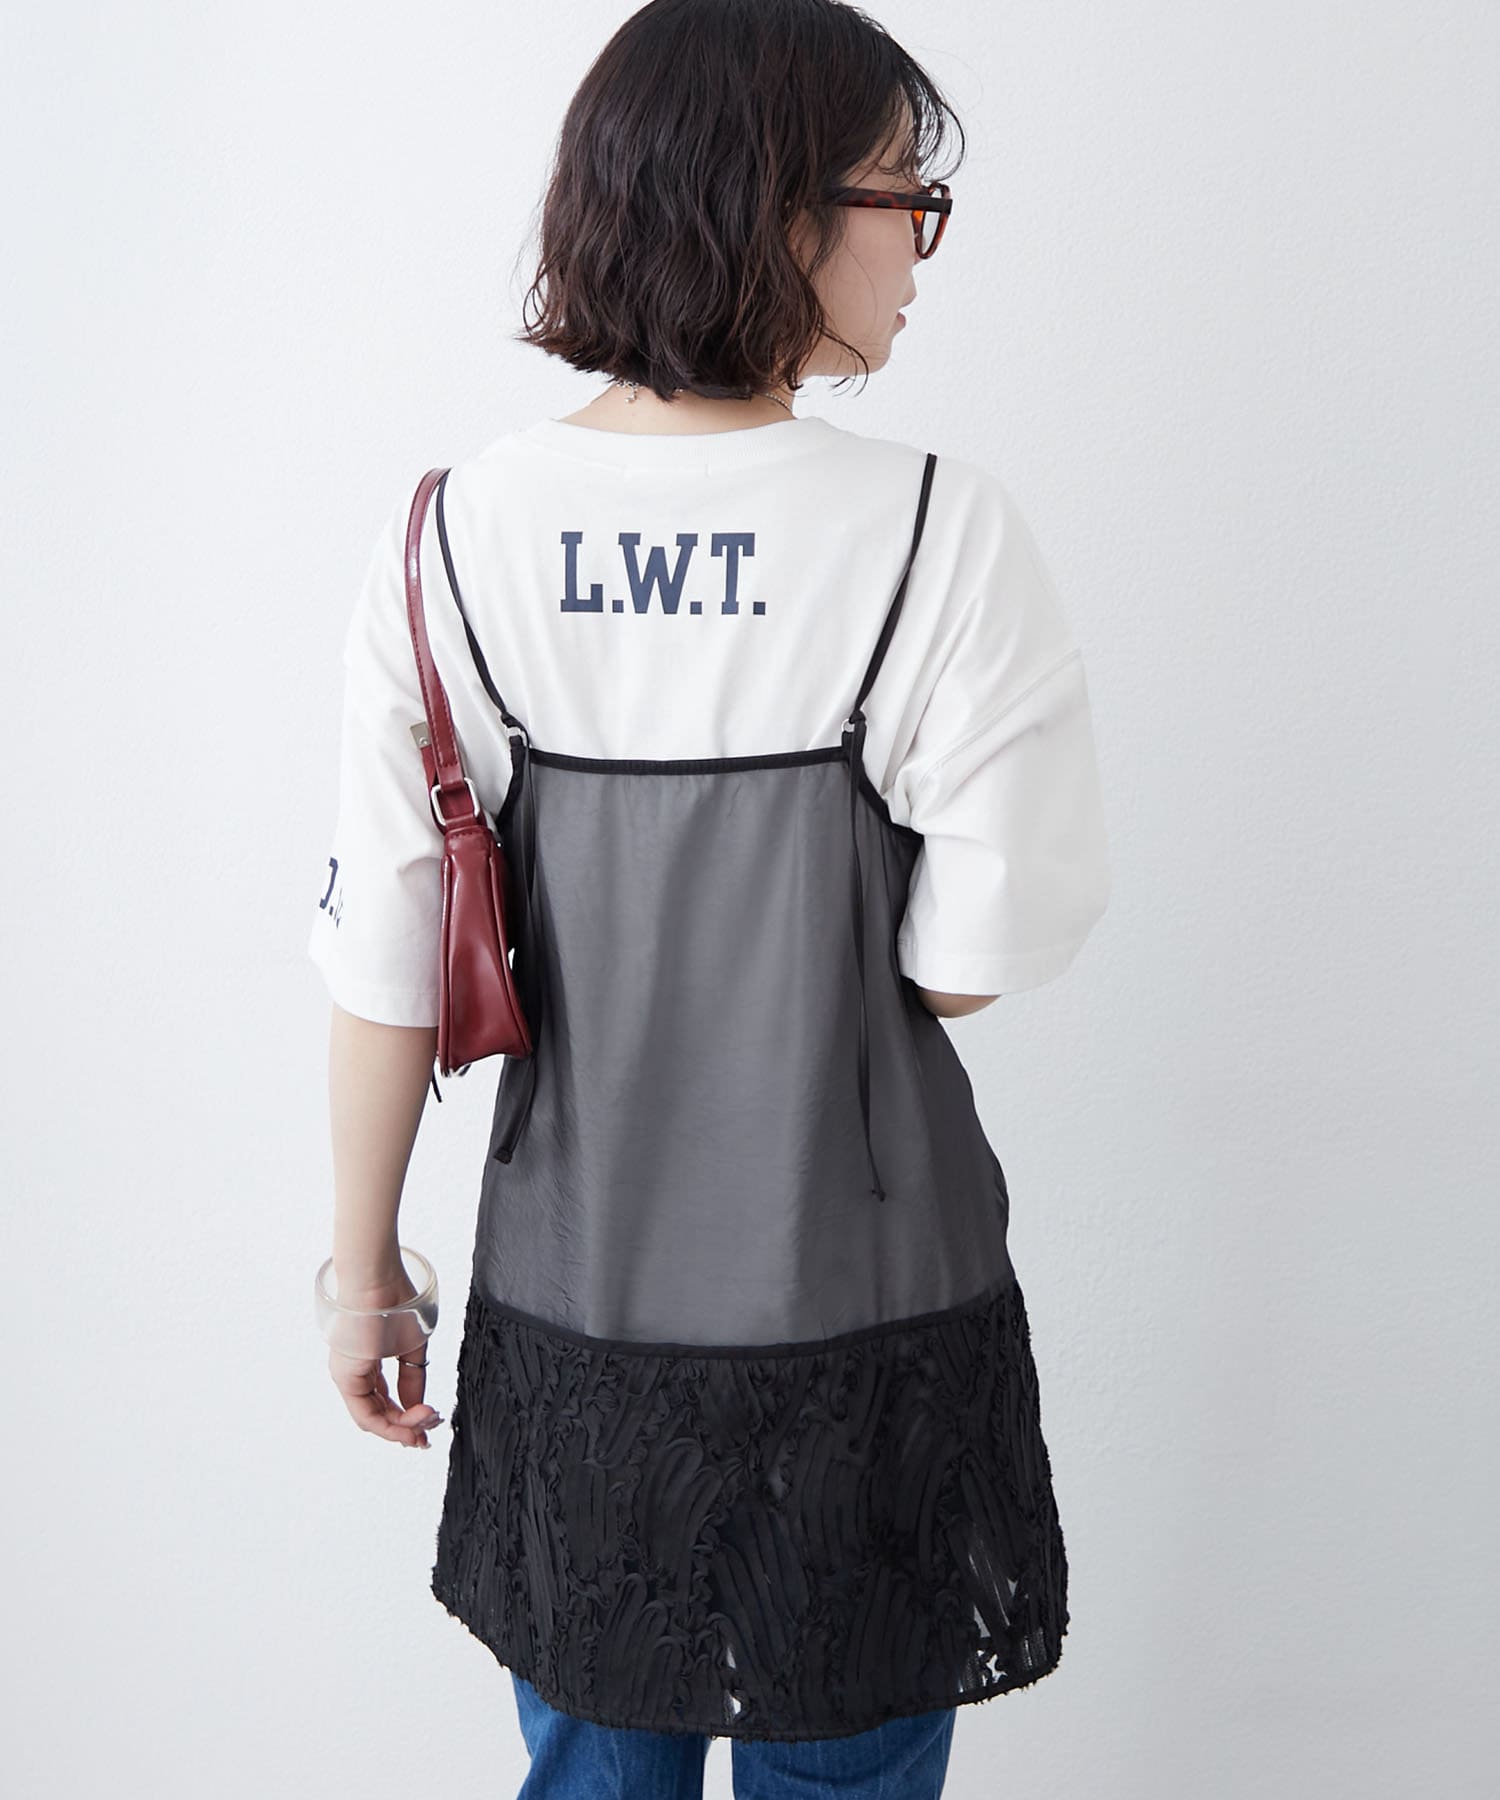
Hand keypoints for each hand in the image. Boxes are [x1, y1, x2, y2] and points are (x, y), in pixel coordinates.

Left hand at [327, 1267, 445, 1449]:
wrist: (377, 1277)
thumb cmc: (394, 1298)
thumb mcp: (413, 1344)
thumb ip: (413, 1377)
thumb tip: (417, 1405)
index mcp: (369, 1360)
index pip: (386, 1398)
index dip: (409, 1415)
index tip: (431, 1421)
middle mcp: (356, 1370)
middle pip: (379, 1413)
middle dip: (407, 1427)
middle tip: (430, 1433)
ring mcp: (349, 1374)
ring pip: (372, 1418)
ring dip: (401, 1429)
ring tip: (426, 1425)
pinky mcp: (347, 1376)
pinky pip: (366, 1414)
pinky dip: (390, 1424)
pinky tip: (413, 1421)